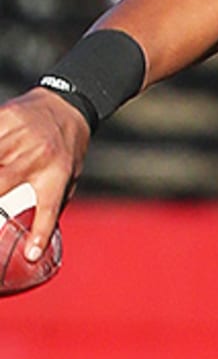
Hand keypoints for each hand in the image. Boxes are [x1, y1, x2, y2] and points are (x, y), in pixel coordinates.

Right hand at [0, 88, 90, 260]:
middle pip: (1, 183)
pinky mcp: (3, 119)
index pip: (48, 208)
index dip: (39, 232)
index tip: (30, 254)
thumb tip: (34, 241)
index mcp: (58, 173)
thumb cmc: (67, 149)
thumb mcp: (69, 176)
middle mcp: (38, 156)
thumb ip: (51, 201)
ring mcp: (18, 136)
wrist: (68, 104)